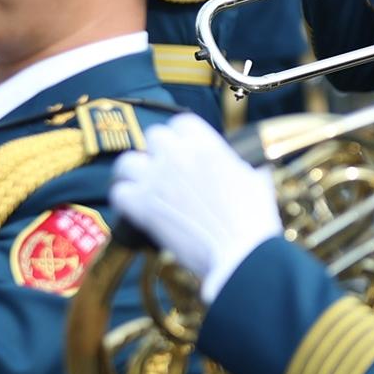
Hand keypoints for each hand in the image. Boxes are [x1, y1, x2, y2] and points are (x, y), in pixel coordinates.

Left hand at [108, 115, 281, 301]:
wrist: (241, 251)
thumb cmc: (254, 218)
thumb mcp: (255, 178)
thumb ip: (237, 164)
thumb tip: (237, 165)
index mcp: (207, 144)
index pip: (181, 122)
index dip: (180, 136)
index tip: (183, 149)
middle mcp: (177, 155)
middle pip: (153, 137)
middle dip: (158, 152)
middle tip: (163, 169)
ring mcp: (156, 179)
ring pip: (127, 162)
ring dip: (133, 173)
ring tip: (140, 185)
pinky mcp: (142, 206)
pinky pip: (118, 193)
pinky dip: (124, 200)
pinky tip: (134, 208)